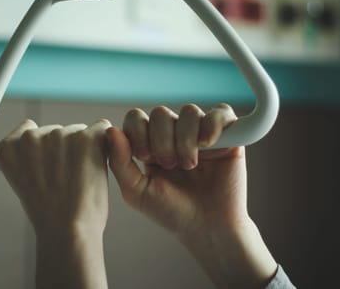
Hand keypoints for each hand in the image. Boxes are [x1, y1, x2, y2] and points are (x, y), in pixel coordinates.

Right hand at [0, 119, 110, 288]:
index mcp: (9, 148)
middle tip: (67, 180)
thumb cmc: (50, 214)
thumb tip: (42, 142)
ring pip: (79, 131)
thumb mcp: (24, 182)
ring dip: (85, 149)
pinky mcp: (85, 138)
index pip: (29, 129)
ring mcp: (58, 135)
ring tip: (80, 179)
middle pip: (57, 131)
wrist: (67, 231)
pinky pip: (101, 127)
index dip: (44, 150)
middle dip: (66, 150)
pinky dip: (104, 145)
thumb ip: (29, 157)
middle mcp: (30, 137)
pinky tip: (98, 166)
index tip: (48, 169)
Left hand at [107, 104, 276, 287]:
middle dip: (161, 140)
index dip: (138, 132)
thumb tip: (111, 130)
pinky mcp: (228, 136)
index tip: (145, 157)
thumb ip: (119, 162)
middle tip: (170, 165)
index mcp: (150, 144)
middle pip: (161, 113)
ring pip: (188, 112)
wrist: (208, 229)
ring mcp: (200, 133)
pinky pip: (221, 112)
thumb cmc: (171, 212)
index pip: (136, 117)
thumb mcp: (137, 191)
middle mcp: (175, 134)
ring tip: (190, 164)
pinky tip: (208, 145)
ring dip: (185, 138)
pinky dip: (213, 124)